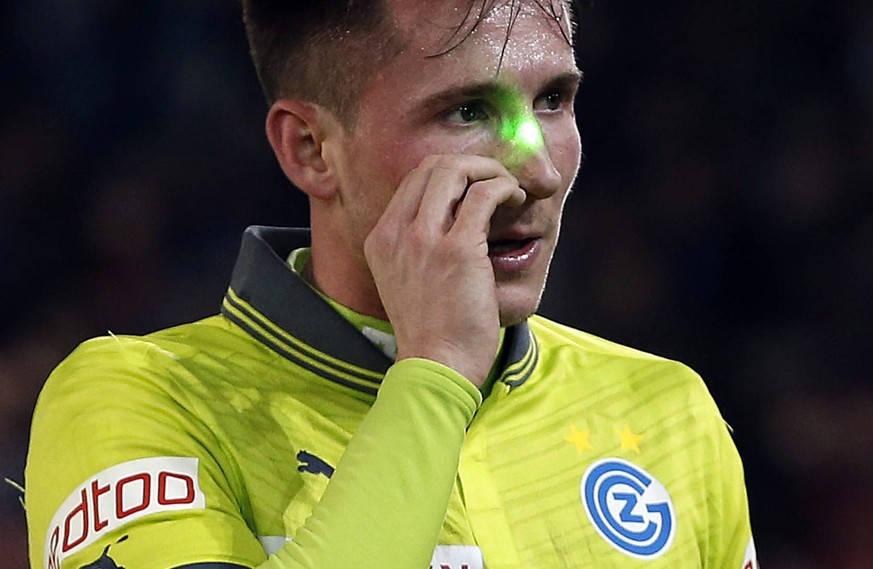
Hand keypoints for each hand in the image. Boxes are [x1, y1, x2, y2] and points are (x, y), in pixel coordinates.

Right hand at [364, 155, 525, 385]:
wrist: (436, 367)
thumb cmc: (431, 333)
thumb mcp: (405, 283)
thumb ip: (416, 251)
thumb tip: (448, 225)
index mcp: (381, 240)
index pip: (412, 181)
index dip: (449, 174)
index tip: (473, 188)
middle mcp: (397, 233)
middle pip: (432, 166)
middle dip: (471, 164)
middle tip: (495, 181)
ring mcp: (424, 239)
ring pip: (456, 170)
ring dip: (490, 171)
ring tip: (508, 190)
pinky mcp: (458, 249)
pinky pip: (483, 195)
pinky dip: (504, 187)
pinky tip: (515, 200)